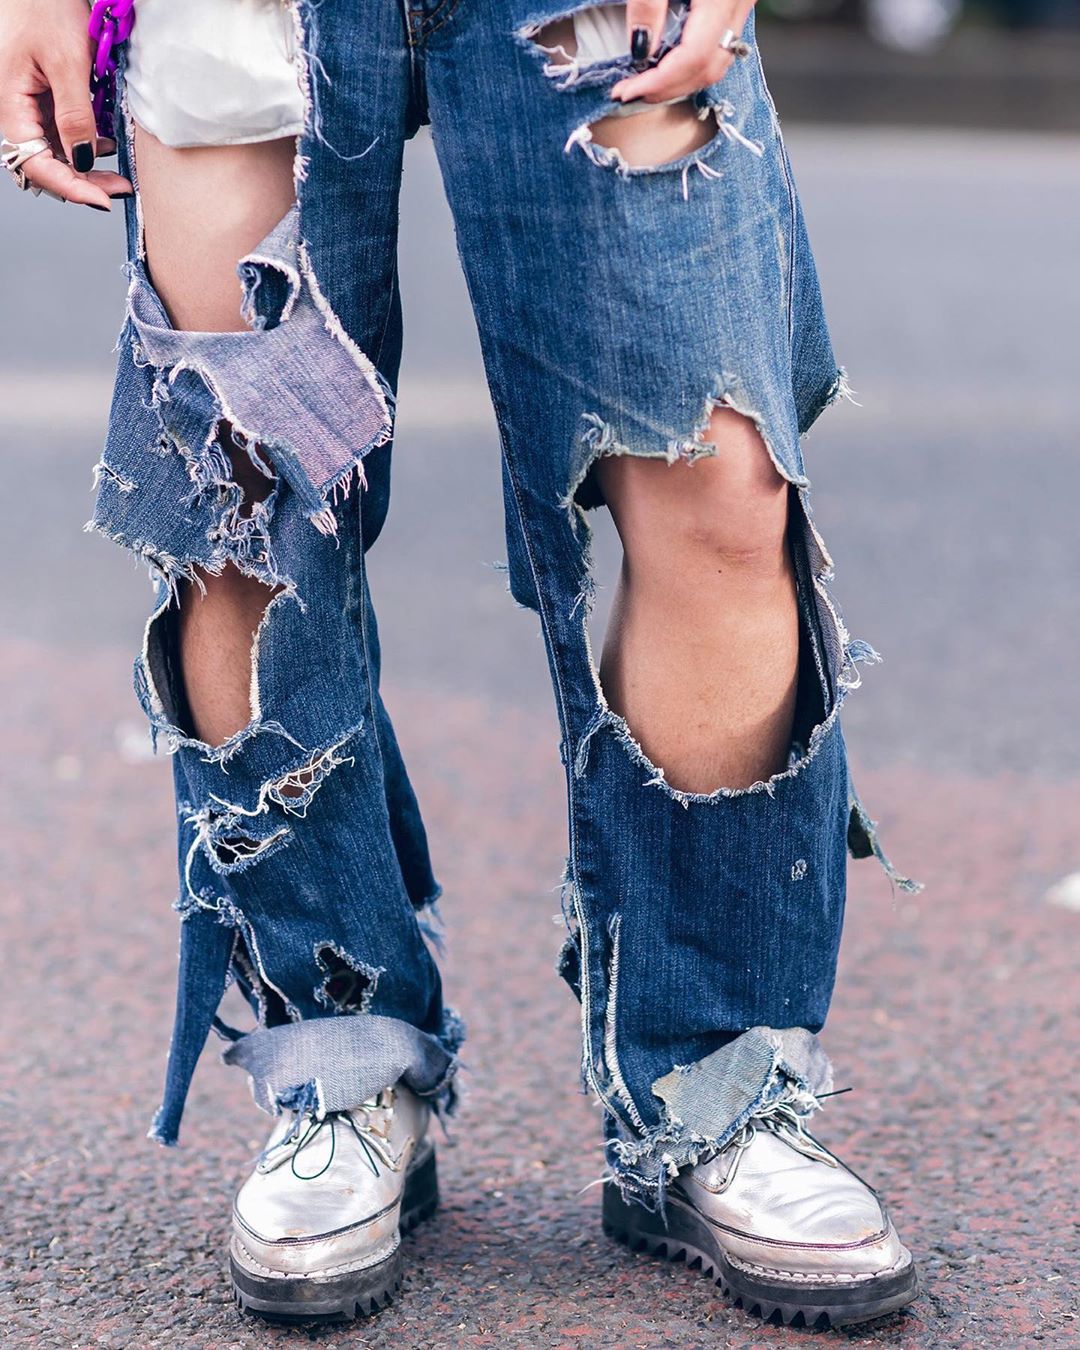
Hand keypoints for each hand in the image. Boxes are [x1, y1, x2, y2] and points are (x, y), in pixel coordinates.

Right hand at [0, 0, 130, 207]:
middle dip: (83, 183)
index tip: (102, 200)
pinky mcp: (45, 98)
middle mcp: (17, 110)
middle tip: (120, 189)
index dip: (69, 188)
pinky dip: (86, 145)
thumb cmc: (44, 6)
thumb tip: (83, 159)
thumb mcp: (66, 61)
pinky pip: (62, 133)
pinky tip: (107, 145)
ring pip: (57, 152)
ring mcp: (30, 105)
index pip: (36, 164)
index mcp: (12, 104)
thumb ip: (74, 114)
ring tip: (118, 174)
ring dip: (87, 168)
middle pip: (47, 164)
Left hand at [612, 0, 756, 104]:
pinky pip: (719, 46)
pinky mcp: (737, 0)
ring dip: (680, 80)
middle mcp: (739, 2)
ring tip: (645, 82)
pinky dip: (692, 63)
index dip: (658, 82)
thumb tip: (640, 49)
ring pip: (717, 62)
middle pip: (708, 68)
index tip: (626, 90)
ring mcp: (742, 3)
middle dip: (667, 88)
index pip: (693, 58)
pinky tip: (668, 62)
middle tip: (631, 91)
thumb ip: (648, 5)